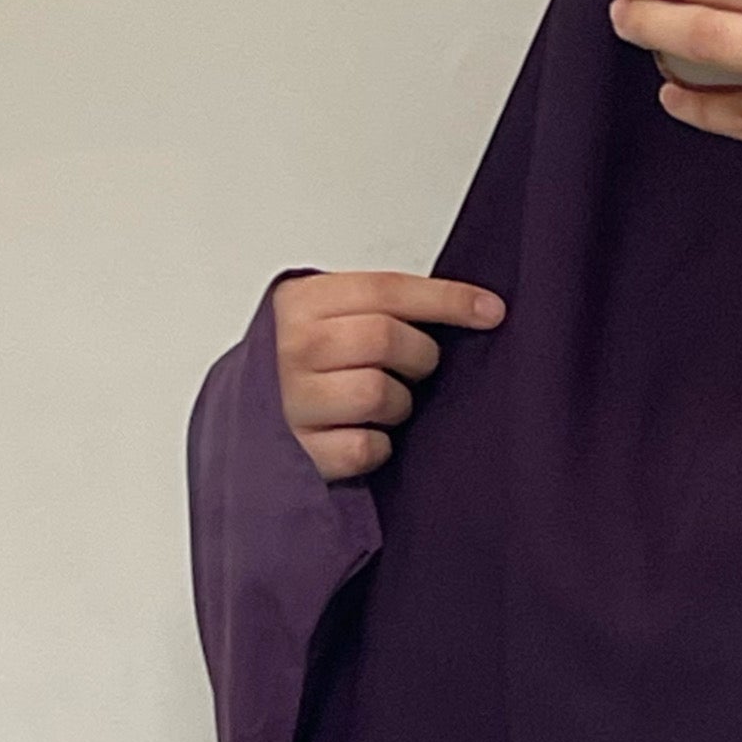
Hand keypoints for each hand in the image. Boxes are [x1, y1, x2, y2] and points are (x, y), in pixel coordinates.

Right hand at [273, 271, 505, 481]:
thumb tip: (475, 307)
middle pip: (387, 340)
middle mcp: (292, 347)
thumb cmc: (306, 363)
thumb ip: (383, 305)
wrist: (251, 419)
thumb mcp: (331, 316)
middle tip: (413, 367)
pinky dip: (377, 446)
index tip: (490, 311)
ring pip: (380, 394)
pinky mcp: (300, 451)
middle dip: (418, 358)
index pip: (387, 290)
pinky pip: (367, 447)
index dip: (446, 300)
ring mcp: (292, 400)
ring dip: (397, 405)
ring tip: (379, 404)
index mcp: (303, 301)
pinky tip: (360, 434)